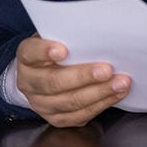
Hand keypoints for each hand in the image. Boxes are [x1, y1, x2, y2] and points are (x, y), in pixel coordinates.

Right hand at [16, 37, 130, 127]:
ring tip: (120, 83)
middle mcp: (29, 83)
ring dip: (99, 93)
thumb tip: (100, 28)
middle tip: (107, 70)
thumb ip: (71, 35)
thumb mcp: (58, 36)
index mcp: (27, 58)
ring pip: (69, 102)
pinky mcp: (57, 118)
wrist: (45, 73)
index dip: (45, 51)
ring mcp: (41, 104)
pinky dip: (101, 104)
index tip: (62, 50)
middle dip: (83, 77)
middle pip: (54, 83)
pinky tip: (117, 94)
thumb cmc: (58, 49)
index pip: (31, 53)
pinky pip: (80, 115)